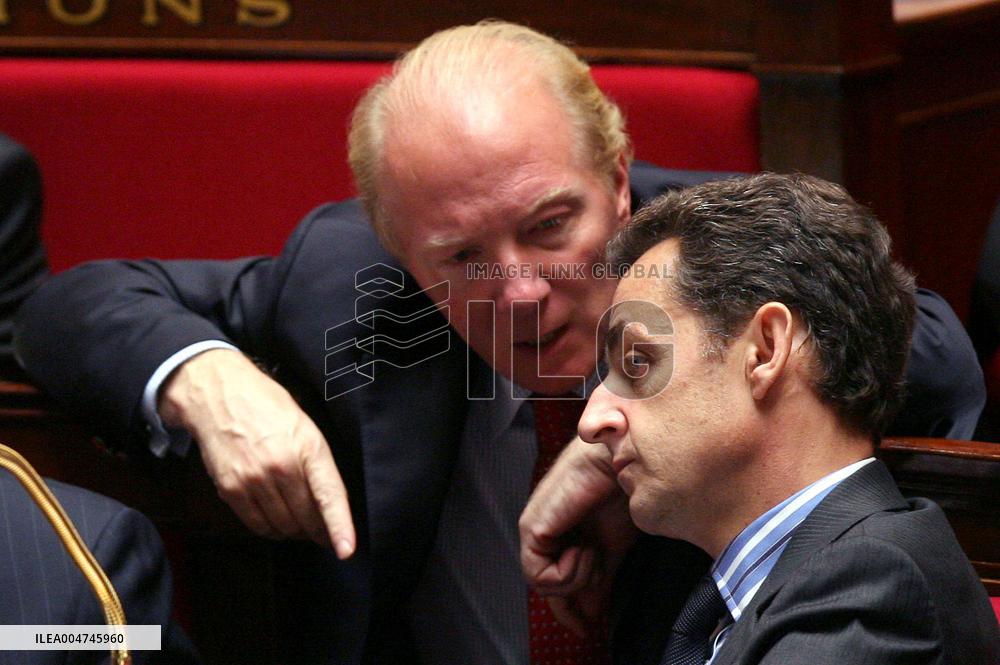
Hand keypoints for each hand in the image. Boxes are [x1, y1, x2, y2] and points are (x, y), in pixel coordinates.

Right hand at [159, 349, 355, 557]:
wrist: (219, 395)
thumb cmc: (267, 407)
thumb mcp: (304, 426)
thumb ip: (317, 462)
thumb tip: (327, 501)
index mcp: (308, 447)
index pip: (328, 495)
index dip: (339, 526)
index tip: (345, 550)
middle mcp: (282, 466)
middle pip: (306, 517)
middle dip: (318, 530)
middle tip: (323, 533)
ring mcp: (254, 480)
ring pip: (283, 525)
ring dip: (294, 531)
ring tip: (299, 524)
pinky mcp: (231, 490)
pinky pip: (257, 524)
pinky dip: (270, 529)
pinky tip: (276, 523)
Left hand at [519, 436, 637, 634]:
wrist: (624, 465)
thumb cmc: (623, 492)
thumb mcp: (613, 547)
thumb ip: (601, 578)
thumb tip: (594, 610)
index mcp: (565, 533)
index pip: (556, 581)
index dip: (569, 610)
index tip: (585, 628)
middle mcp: (546, 532)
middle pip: (548, 586)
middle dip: (573, 599)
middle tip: (596, 581)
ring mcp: (536, 529)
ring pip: (544, 586)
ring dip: (578, 577)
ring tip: (594, 551)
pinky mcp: (532, 528)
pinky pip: (540, 576)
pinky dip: (569, 572)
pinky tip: (584, 548)